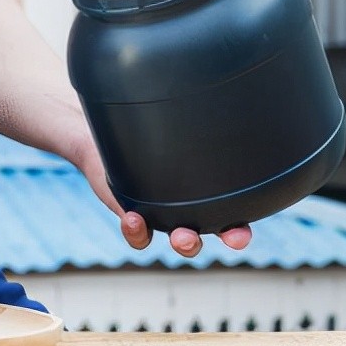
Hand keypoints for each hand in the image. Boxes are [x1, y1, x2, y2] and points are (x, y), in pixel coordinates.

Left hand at [71, 138, 252, 256]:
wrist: (107, 138)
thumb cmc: (151, 132)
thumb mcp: (177, 131)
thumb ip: (195, 128)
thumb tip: (225, 103)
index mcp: (204, 195)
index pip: (230, 221)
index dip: (237, 233)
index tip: (238, 235)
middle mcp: (186, 211)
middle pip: (202, 235)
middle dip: (206, 240)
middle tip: (195, 236)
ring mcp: (161, 216)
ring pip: (176, 240)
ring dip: (182, 242)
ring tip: (179, 235)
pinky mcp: (134, 217)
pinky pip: (140, 236)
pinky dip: (137, 231)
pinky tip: (133, 218)